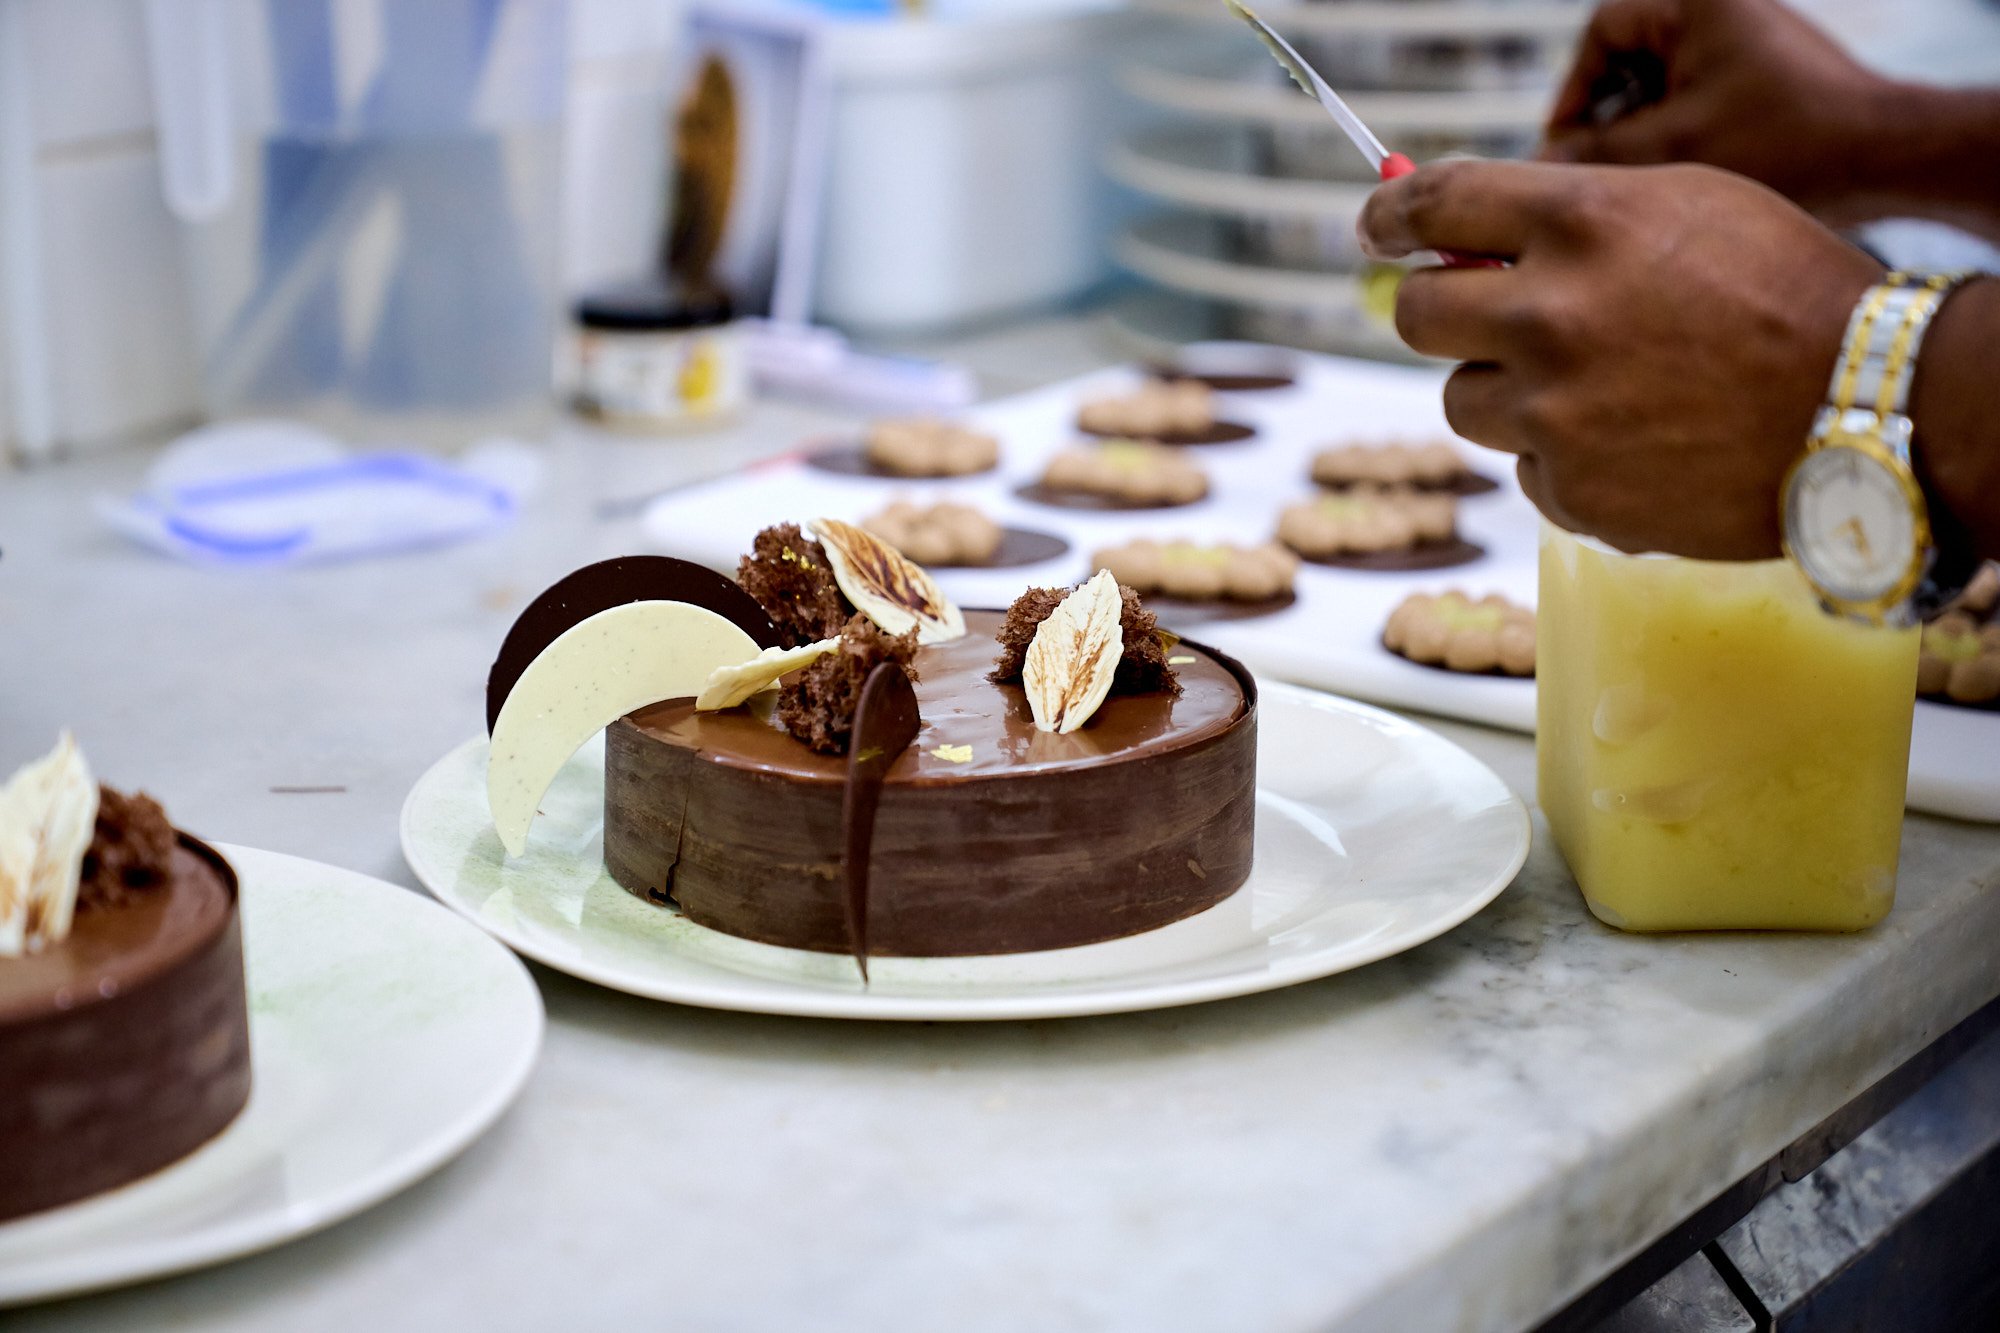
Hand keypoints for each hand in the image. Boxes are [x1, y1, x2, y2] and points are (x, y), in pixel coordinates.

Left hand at [1358, 159, 1880, 559]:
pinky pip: (1527, 471)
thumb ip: (1575, 215)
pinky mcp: (1573, 492)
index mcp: (1582, 223)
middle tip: (1471, 317)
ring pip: (1465, 403)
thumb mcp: (1688, 206)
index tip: (1377, 228)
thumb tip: (1475, 245)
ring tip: (1601, 388)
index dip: (1390, 215)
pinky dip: (1567, 461)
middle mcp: (1551, 316)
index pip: (1435, 206)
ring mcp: (1555, 413)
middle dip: (1437, 312)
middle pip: (1418, 316)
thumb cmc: (1788, 295)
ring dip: (1509, 393)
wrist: (1870, 408)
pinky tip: (1638, 444)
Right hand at [1542, 0, 1892, 225]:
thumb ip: (1596, 154)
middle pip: (1627, 61)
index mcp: (1696, 0)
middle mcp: (1721, 8)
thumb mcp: (1675, 148)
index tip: (1564, 145)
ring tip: (1645, 180)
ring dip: (1643, 134)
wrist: (1885, 157)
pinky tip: (1681, 178)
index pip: (1602, 32)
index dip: (1574, 93)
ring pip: (1659, 86)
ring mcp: (1744, 40)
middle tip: (1596, 171)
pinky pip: (1695, 99)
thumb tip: (1540, 166)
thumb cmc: (1792, 140)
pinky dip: (1678, 136)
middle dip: (1609, 119)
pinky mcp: (1760, 75)